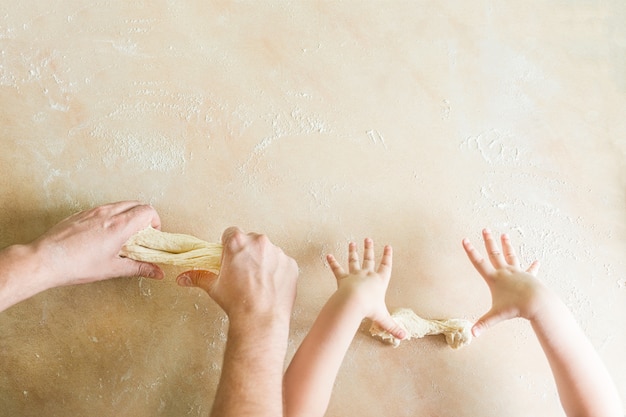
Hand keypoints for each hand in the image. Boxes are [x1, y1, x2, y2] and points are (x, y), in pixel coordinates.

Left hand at [30, 201, 163, 288]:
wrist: (45, 260)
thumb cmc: (76, 265)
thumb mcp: (112, 268)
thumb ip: (139, 268)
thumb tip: (156, 272)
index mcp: (120, 226)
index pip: (147, 211)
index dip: (154, 221)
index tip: (151, 235)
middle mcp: (108, 213)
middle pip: (136, 204)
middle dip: (144, 217)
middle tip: (141, 234)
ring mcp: (93, 211)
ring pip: (120, 204)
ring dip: (128, 214)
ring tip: (123, 234)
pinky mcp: (81, 213)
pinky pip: (104, 208)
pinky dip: (112, 215)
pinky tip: (104, 233)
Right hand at [176, 227, 298, 323]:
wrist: (261, 319)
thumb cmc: (237, 303)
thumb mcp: (214, 287)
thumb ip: (198, 276)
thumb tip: (183, 278)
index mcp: (237, 243)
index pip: (231, 233)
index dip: (228, 246)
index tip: (230, 257)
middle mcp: (259, 242)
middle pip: (251, 241)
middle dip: (247, 253)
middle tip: (243, 273)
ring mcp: (277, 252)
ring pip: (268, 251)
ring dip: (263, 261)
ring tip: (258, 282)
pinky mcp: (290, 263)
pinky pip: (282, 263)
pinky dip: (278, 271)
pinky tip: (271, 286)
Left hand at [327, 238, 404, 339]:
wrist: (354, 303)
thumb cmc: (369, 308)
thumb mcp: (383, 318)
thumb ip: (393, 327)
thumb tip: (404, 337)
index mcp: (379, 281)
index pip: (386, 266)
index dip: (387, 256)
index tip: (388, 246)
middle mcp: (367, 275)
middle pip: (369, 259)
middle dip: (369, 249)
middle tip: (368, 239)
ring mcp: (354, 275)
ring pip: (354, 261)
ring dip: (352, 252)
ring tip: (352, 243)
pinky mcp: (342, 279)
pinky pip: (337, 269)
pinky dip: (332, 263)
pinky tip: (328, 255)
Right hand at [462, 229, 550, 336]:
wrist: (536, 302)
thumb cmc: (515, 308)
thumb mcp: (496, 316)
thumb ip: (483, 324)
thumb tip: (471, 335)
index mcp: (494, 278)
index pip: (478, 262)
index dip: (470, 251)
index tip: (464, 240)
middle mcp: (505, 271)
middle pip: (494, 253)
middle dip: (488, 241)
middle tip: (485, 229)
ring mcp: (517, 272)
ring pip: (510, 255)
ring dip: (506, 245)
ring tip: (504, 235)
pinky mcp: (528, 276)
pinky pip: (529, 270)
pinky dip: (532, 267)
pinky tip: (536, 261)